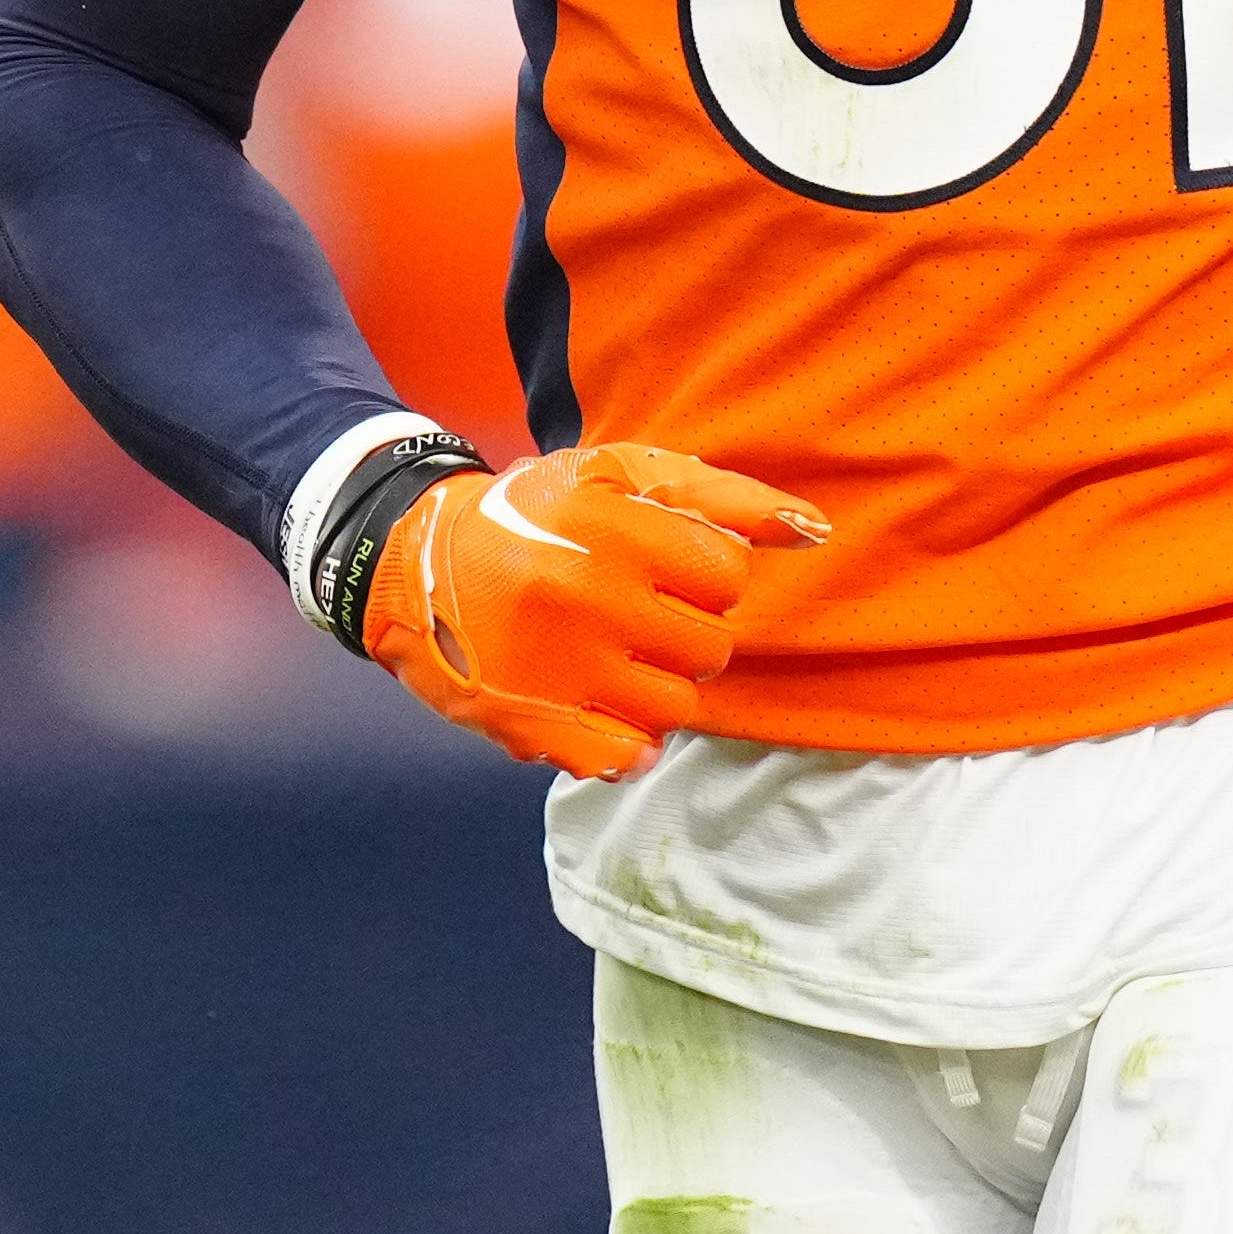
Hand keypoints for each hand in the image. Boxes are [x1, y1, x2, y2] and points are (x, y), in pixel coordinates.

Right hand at [358, 444, 831, 779]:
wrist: (417, 561)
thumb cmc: (539, 514)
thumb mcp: (621, 475)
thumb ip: (724, 497)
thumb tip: (815, 528)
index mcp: (613, 532)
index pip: (728, 578)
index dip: (704, 575)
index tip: (665, 570)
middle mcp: (588, 600)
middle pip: (710, 649)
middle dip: (687, 632)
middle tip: (640, 615)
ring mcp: (559, 669)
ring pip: (675, 707)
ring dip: (658, 684)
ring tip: (617, 656)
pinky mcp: (531, 724)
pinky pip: (623, 758)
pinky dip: (625, 743)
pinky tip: (602, 706)